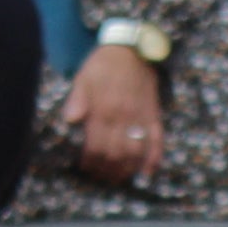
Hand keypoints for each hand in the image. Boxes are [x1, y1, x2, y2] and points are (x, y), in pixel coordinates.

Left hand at [59, 42, 164, 184]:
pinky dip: (154, 158)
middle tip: (101, 177)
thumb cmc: (104, 65)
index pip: (96, 146)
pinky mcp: (154, 116)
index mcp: (104, 109)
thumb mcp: (84, 78)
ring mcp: (141, 118)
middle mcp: (123, 117)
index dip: (91, 162)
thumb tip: (70, 121)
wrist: (133, 49)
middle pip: (116, 154)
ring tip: (120, 178)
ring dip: (128, 170)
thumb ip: (77, 101)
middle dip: (108, 170)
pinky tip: (148, 171)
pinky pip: (157, 141)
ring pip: (136, 152)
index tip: (86, 168)